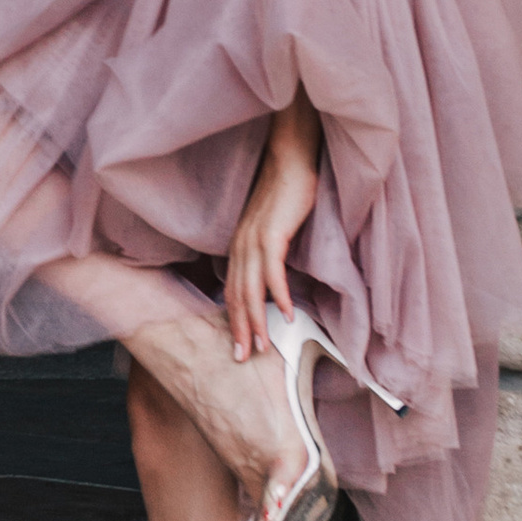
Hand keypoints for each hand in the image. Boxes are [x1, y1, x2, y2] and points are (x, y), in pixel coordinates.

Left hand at [224, 105, 318, 360]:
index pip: (231, 292)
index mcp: (238, 247)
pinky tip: (288, 315)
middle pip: (236, 296)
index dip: (233, 321)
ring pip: (250, 290)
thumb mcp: (271, 229)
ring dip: (256, 322)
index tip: (239, 348)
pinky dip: (280, 295)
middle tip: (243, 360)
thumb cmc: (285, 196)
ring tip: (263, 348)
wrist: (290, 160)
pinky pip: (274, 272)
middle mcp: (240, 246)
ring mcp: (254, 240)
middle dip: (239, 330)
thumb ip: (267, 254)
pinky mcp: (272, 233)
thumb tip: (273, 283)